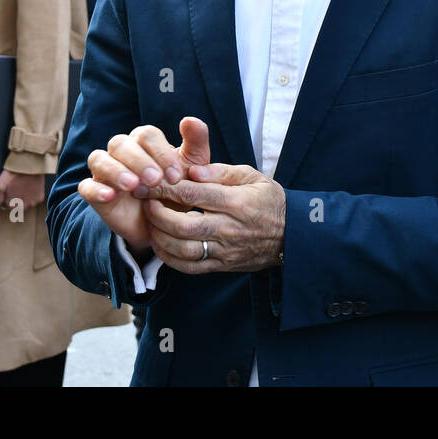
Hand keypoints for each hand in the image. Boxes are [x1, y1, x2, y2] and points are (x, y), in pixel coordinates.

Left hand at [0, 169, 45, 209]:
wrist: (30, 164)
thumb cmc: (13, 173)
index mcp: (12, 205)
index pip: (7, 207)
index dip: (7, 198)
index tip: (8, 190)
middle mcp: (23, 207)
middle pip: (17, 206)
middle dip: (15, 199)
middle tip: (15, 187)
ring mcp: (32, 203)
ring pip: (26, 204)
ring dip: (24, 198)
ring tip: (23, 186)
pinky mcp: (40, 197)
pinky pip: (34, 199)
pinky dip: (32, 195)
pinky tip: (30, 186)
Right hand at [76, 116, 212, 252]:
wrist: (165, 224)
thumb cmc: (178, 189)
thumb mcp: (193, 168)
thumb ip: (195, 142)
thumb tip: (189, 119)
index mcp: (144, 142)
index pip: (146, 135)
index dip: (161, 153)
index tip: (176, 177)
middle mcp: (122, 151)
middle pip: (120, 143)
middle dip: (139, 161)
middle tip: (156, 180)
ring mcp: (105, 171)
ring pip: (99, 158)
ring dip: (116, 170)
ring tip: (134, 185)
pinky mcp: (95, 193)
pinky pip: (86, 187)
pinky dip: (96, 190)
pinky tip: (110, 196)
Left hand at [140, 162, 285, 273]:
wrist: (291, 235)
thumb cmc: (267, 200)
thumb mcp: (251, 176)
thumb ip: (220, 171)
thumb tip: (191, 171)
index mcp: (235, 202)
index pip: (193, 194)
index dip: (166, 187)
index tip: (150, 181)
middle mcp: (228, 228)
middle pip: (183, 224)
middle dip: (158, 214)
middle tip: (146, 202)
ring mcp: (225, 250)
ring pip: (183, 249)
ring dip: (160, 236)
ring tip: (150, 223)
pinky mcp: (222, 266)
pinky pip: (190, 267)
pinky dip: (169, 259)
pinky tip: (160, 245)